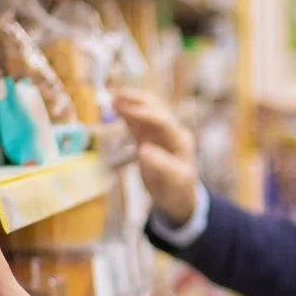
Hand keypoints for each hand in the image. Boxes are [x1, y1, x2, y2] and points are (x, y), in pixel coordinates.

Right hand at [112, 88, 198, 224]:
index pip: (163, 122)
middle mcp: (171, 133)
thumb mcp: (173, 183)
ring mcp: (159, 134)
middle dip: (137, 102)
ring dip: (131, 103)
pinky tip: (115, 107)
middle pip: (155, 110)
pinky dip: (127, 113)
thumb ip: (161, 166)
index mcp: (181, 142)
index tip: (128, 112)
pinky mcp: (148, 138)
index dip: (146, 115)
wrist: (177, 198)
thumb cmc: (177, 191)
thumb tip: (144, 150)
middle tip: (118, 96)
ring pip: (146, 112)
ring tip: (114, 98)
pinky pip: (137, 122)